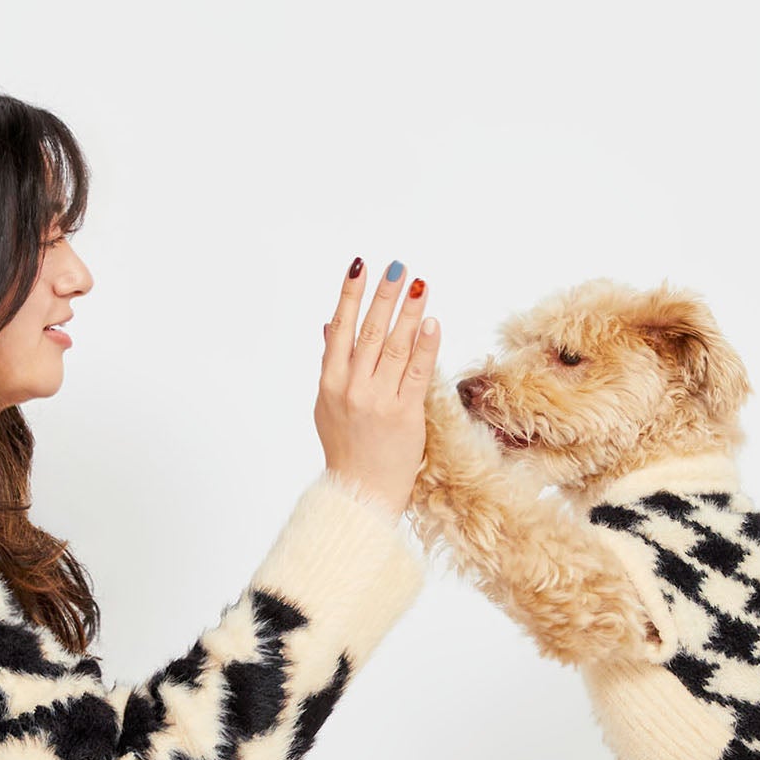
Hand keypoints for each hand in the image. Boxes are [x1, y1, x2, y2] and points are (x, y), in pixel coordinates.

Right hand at [315, 259, 437, 516]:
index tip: (360, 267)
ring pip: (395, 347)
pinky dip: (425, 346)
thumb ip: (332, 363)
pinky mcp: (405, 415)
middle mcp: (352, 388)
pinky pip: (417, 373)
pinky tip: (432, 323)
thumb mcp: (327, 405)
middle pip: (370, 332)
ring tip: (420, 285)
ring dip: (409, 312)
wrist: (360, 493)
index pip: (341, 329)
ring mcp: (378, 401)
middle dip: (384, 296)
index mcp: (330, 383)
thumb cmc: (346, 448)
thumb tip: (331, 325)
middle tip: (397, 267)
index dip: (350, 296)